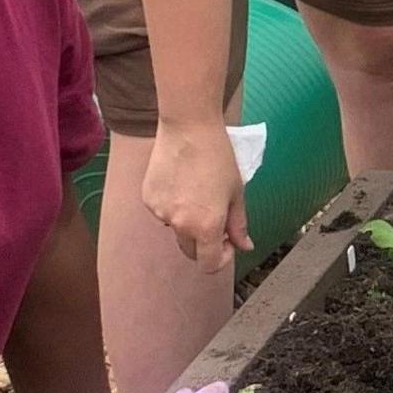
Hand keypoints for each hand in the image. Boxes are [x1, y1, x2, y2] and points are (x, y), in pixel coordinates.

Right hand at [143, 121, 252, 273]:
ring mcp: (161, 213)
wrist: (188, 128)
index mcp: (206, 226)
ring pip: (176, 229)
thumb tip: (244, 246)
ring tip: (197, 192)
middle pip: (191, 251)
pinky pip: (163, 212)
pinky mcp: (148, 199)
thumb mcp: (236, 192)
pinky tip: (181, 182)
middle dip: (205, 243)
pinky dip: (173, 206)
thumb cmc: (218, 157)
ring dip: (188, 222)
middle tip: (216, 220)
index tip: (227, 242)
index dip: (222, 259)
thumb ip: (238, 224)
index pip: (209, 265)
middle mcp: (180, 224)